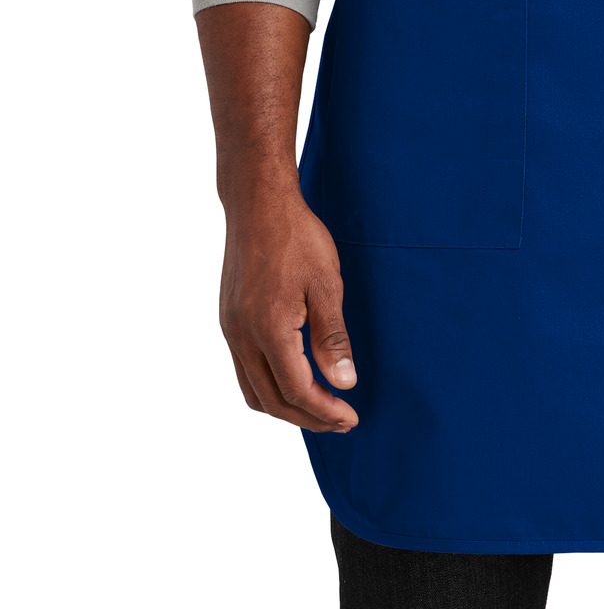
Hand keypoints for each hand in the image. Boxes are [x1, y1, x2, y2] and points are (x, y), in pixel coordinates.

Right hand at [218, 181, 358, 433]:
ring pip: (253, 390)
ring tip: (318, 407)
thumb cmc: (296, 238)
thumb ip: (332, 338)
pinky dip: (268, 386)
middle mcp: (242, 336)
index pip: (297, 390)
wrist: (258, 204)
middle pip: (271, 400)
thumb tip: (344, 383)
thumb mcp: (326, 285)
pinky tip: (291, 378)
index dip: (325, 411)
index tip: (351, 418)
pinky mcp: (228, 319)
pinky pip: (244, 369)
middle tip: (340, 421)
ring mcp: (230, 329)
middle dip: (307, 418)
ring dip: (285, 406)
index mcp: (268, 329)